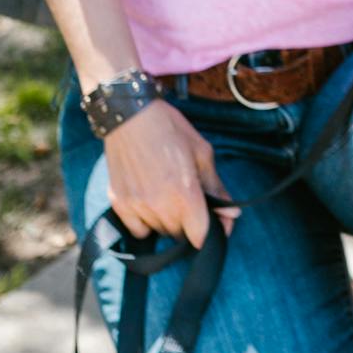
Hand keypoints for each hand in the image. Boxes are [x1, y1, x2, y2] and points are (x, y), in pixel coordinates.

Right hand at [104, 99, 235, 246]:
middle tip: (190, 200)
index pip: (200, 236)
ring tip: (168, 195)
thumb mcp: (201, 153)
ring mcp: (137, 207)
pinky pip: (138, 230)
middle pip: (181, 235)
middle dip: (190, 223)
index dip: (211, 232)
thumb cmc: (170, 129)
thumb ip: (216, 187)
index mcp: (184, 193)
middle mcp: (160, 206)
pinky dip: (146, 223)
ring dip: (168, 222)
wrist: (130, 116)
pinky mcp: (119, 204)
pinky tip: (150, 202)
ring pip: (160, 231)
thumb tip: (233, 214)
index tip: (214, 221)